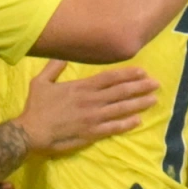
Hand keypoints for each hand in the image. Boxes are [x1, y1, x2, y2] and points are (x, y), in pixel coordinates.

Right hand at [14, 61, 159, 156]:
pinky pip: (112, 128)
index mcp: (81, 87)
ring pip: (120, 109)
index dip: (127, 74)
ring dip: (138, 104)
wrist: (31, 132)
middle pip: (120, 92)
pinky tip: (138, 120)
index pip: (109, 78)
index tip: (142, 72)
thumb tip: (62, 55)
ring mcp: (92, 118)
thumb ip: (54, 68)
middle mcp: (91, 101)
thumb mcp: (40, 82)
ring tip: (153, 100)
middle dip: (140, 87)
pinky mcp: (91, 134)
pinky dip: (126, 124)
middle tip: (156, 84)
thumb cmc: (36, 107)